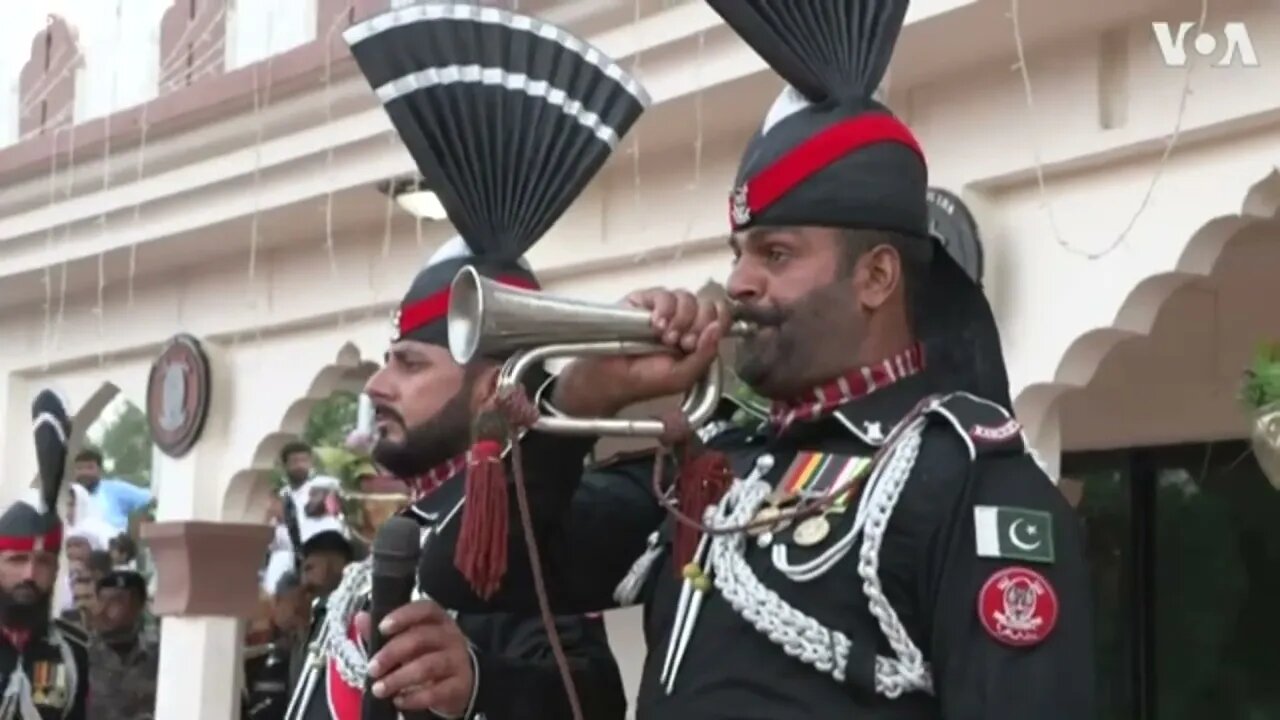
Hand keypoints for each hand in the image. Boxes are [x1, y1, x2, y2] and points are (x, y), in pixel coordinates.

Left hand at [359, 600, 474, 715]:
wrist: (458, 683)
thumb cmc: (427, 655)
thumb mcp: (408, 640)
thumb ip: (385, 631)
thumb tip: (361, 618)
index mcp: (438, 620)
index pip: (426, 609)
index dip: (404, 616)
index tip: (382, 628)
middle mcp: (451, 636)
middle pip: (422, 638)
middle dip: (392, 653)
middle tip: (372, 669)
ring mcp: (457, 660)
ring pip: (428, 666)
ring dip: (399, 678)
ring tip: (379, 689)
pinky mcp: (459, 685)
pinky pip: (436, 692)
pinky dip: (414, 698)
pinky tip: (398, 700)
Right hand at [554, 288, 727, 415]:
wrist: (610, 379)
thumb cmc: (645, 380)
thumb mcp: (683, 376)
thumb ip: (705, 355)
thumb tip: (717, 328)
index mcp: (698, 337)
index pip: (720, 317)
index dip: (717, 323)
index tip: (700, 341)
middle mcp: (683, 320)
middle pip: (706, 304)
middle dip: (698, 325)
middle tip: (682, 343)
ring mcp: (663, 309)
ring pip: (687, 298)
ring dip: (681, 319)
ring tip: (665, 338)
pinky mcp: (643, 300)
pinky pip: (663, 294)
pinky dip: (664, 309)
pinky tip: (655, 325)